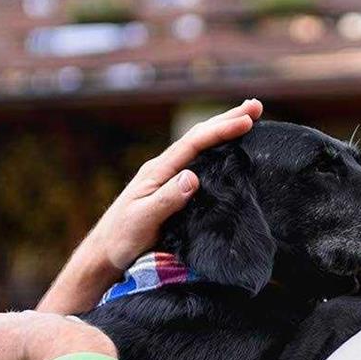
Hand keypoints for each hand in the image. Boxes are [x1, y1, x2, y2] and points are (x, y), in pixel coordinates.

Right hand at [0, 311, 112, 359]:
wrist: (64, 348)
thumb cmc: (14, 354)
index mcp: (2, 322)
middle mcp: (30, 318)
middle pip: (17, 335)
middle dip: (15, 351)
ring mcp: (57, 324)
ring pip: (46, 338)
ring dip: (43, 352)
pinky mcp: (82, 335)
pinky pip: (72, 346)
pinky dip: (68, 356)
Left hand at [84, 98, 262, 272]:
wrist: (105, 252)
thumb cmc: (121, 238)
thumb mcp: (143, 220)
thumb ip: (166, 199)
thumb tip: (192, 176)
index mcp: (158, 171)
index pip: (193, 144)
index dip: (221, 130)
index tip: (246, 122)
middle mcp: (164, 168)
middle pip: (198, 137)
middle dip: (227, 120)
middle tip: (256, 107)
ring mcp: (167, 178)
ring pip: (199, 147)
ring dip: (223, 131)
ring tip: (248, 120)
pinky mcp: (172, 190)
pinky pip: (199, 163)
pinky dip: (217, 150)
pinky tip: (229, 151)